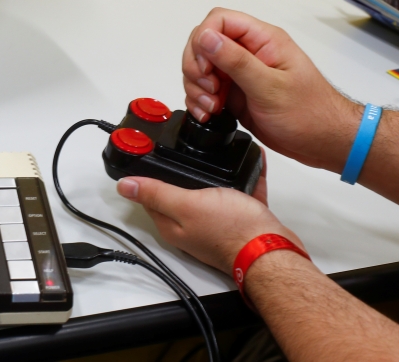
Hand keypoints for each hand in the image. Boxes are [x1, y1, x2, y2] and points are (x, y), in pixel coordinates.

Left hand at [116, 160, 303, 273]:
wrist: (274, 249)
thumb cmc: (232, 230)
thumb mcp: (187, 205)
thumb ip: (157, 194)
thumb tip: (124, 186)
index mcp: (173, 223)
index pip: (150, 198)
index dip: (145, 177)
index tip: (144, 157)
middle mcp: (192, 225)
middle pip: (178, 194)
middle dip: (179, 172)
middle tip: (179, 148)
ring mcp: (217, 222)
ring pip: (210, 192)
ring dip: (212, 172)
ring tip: (212, 151)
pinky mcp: (242, 218)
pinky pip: (240, 190)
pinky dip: (242, 176)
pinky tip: (248, 159)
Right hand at [182, 8, 359, 172]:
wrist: (323, 142)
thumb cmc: (310, 114)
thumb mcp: (270, 87)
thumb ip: (236, 60)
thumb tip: (206, 37)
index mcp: (263, 40)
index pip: (219, 21)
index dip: (203, 40)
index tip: (206, 67)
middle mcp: (249, 52)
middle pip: (203, 43)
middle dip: (196, 68)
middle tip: (209, 89)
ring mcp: (240, 73)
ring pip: (200, 67)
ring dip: (196, 87)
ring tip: (212, 106)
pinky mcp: (233, 92)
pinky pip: (204, 89)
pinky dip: (199, 101)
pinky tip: (209, 114)